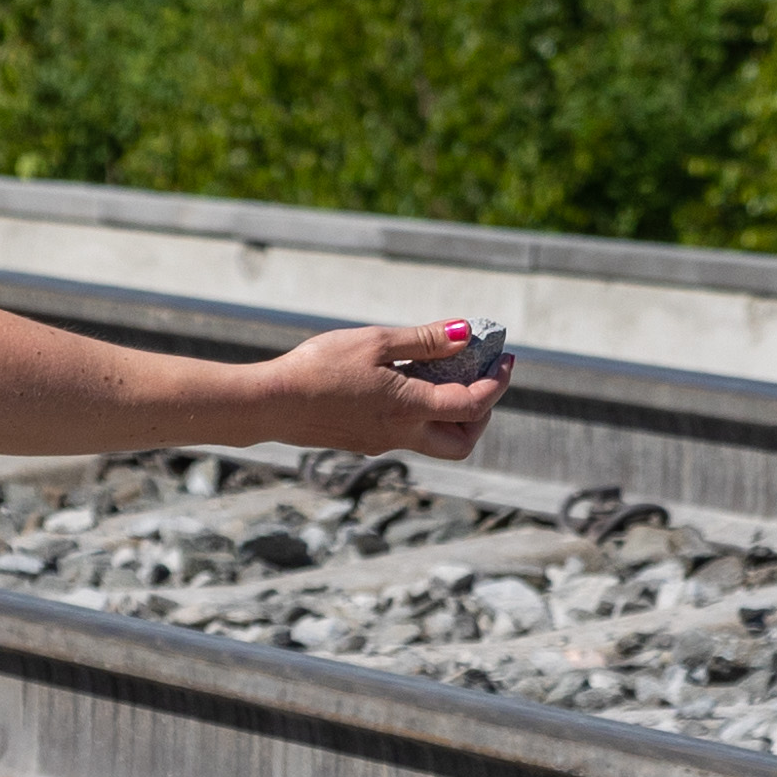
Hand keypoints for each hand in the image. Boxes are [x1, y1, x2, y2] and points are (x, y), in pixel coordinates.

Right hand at [252, 320, 514, 462]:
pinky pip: (407, 431)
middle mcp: (401, 434)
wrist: (271, 403)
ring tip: (439, 371)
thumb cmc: (319, 368)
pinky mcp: (364, 440)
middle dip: (482, 413)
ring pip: (435, 439)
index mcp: (410, 409)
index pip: (474, 405)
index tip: (505, 358)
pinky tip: (402, 379)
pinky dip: (420, 410)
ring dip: (450, 412)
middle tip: (479, 376)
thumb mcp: (375, 343)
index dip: (498, 382)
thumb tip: (466, 334)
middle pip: (462, 441)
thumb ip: (424, 341)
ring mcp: (382, 442)